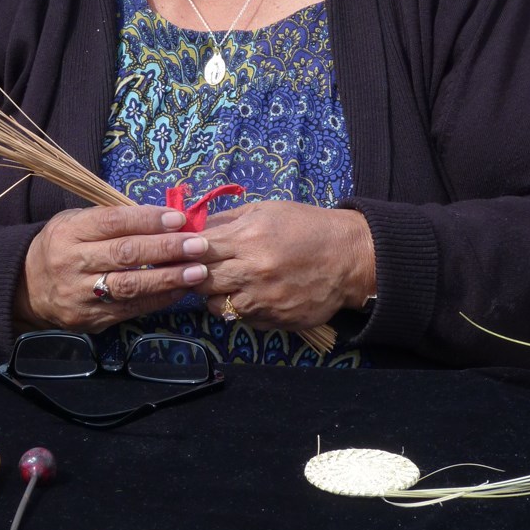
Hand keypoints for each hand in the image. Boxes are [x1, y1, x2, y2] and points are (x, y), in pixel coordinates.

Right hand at [16, 205, 208, 332]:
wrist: (27, 288)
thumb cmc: (63, 246)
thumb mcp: (75, 222)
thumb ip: (112, 219)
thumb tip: (164, 218)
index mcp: (68, 232)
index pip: (112, 222)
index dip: (147, 220)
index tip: (178, 219)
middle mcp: (71, 263)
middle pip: (124, 255)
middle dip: (166, 249)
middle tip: (198, 245)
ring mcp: (79, 295)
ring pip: (129, 286)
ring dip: (168, 278)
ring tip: (198, 270)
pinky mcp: (90, 319)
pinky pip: (130, 309)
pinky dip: (159, 299)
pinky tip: (180, 289)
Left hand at [201, 201, 374, 328]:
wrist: (348, 258)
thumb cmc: (306, 227)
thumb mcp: (267, 210)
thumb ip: (228, 220)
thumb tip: (193, 228)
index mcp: (249, 238)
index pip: (197, 250)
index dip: (185, 252)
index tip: (182, 253)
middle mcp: (253, 271)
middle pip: (200, 281)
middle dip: (195, 275)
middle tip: (201, 270)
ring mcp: (263, 300)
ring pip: (216, 306)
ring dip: (216, 296)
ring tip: (229, 284)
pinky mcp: (274, 320)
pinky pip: (241, 319)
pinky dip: (240, 309)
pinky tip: (252, 295)